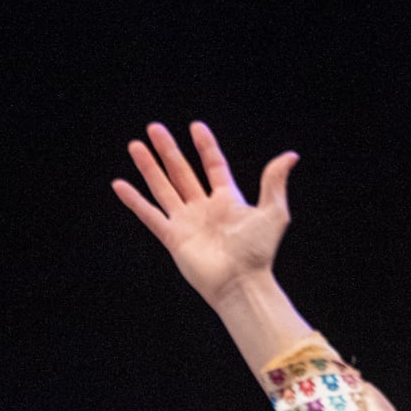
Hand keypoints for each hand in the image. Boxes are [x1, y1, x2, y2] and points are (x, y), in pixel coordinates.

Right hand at [113, 121, 296, 308]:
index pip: (212, 165)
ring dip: (149, 167)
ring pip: (163, 187)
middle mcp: (203, 208)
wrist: (240, 283)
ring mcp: (186, 222)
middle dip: (168, 149)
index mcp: (227, 199)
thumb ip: (274, 182)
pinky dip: (134, 200)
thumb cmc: (259, 252)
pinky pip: (149, 215)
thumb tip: (290, 155)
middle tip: (154, 128)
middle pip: (181, 172)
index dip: (204, 146)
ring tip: (136, 145)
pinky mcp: (172, 238)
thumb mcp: (273, 212)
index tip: (195, 127)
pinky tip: (120, 184)